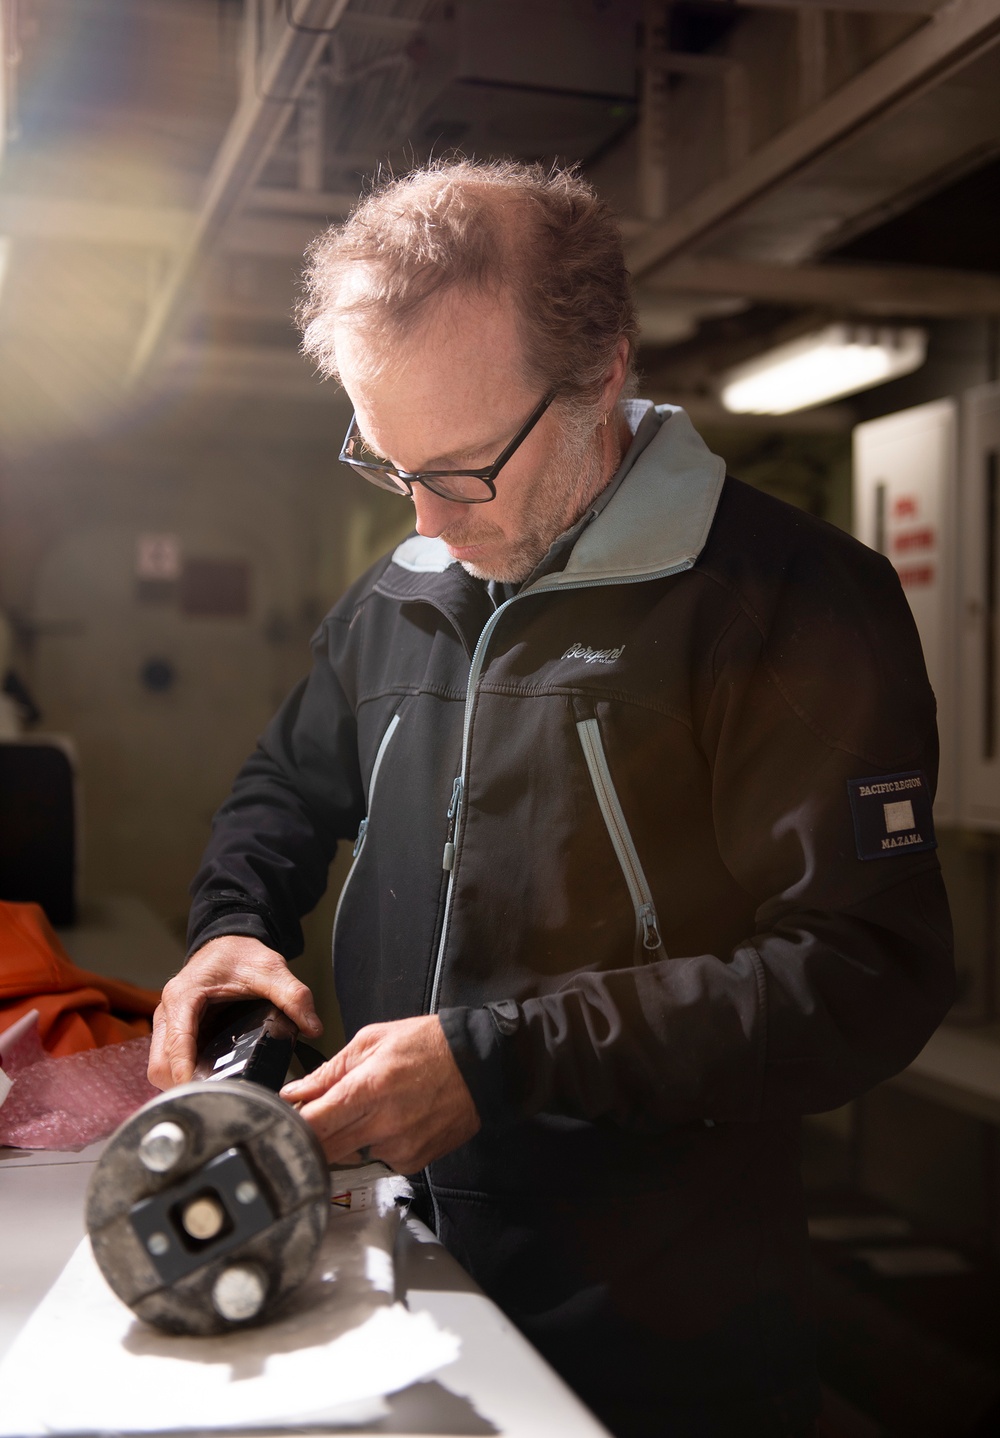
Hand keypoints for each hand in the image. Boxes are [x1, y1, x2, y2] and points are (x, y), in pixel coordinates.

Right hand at [148, 935, 321, 1089]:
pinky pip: (172, 1062)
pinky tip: (211, 1080)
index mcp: (184, 996)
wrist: (228, 942)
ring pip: (161, 1068)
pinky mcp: (176, 1032)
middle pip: (161, 1065)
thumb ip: (293, 996)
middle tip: (217, 1098)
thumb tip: (313, 1027)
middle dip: (183, 1084)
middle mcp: (168, 1012)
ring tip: (217, 1092)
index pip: (176, 1043)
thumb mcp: (270, 969)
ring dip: (183, 1083)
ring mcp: (169, 1024)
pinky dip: (186, 1075)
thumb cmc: (241, 953)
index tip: (202, 1092)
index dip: (185, 1071)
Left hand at [280, 1015, 480, 1172]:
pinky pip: (379, 1159)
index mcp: (368, 1089)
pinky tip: (395, 1120)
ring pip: (350, 1155)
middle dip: (314, 1135)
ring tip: (370, 1108)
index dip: (290, 1125)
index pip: (312, 1124)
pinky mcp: (414, 1162)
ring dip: (347, 1138)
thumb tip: (296, 1092)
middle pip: (325, 1148)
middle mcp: (383, 1125)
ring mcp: (400, 1148)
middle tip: (319, 1114)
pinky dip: (377, 1143)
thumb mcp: (374, 1040)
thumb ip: (331, 1070)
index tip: (283, 1119)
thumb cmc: (428, 1044)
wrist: (480, 1064)